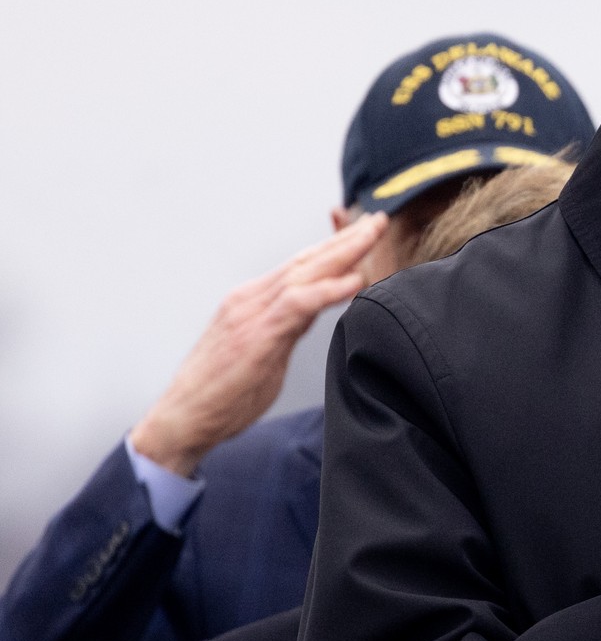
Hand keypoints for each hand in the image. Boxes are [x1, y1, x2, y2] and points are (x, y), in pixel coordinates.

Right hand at [128, 213, 387, 475]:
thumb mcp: (265, 351)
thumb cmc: (222, 394)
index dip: (334, 245)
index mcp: (252, 300)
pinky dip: (328, 290)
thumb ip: (289, 326)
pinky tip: (355, 282)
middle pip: (306, 259)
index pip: (301, 264)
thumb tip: (314, 310)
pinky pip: (298, 305)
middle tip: (379, 219)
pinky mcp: (254, 335)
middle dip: (346, 237)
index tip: (365, 230)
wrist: (181, 421)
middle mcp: (250, 298)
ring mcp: (250, 313)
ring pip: (304, 271)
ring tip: (375, 234)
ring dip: (344, 251)